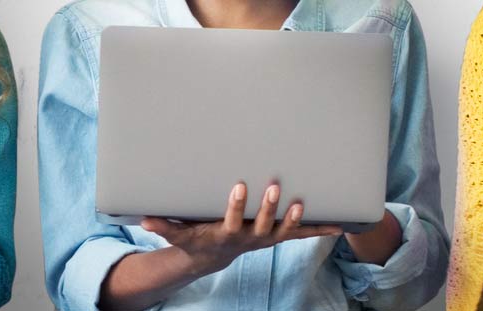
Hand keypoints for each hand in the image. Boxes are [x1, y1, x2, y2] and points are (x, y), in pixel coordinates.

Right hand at [139, 182, 342, 272]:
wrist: (213, 256)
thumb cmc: (196, 239)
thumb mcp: (179, 235)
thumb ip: (164, 226)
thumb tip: (143, 220)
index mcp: (226, 235)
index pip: (231, 221)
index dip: (236, 206)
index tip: (238, 186)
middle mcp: (249, 238)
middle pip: (262, 225)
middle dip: (269, 208)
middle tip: (273, 186)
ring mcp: (266, 238)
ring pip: (285, 231)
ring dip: (295, 219)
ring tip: (302, 203)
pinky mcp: (277, 236)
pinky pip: (300, 234)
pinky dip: (319, 230)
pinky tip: (339, 225)